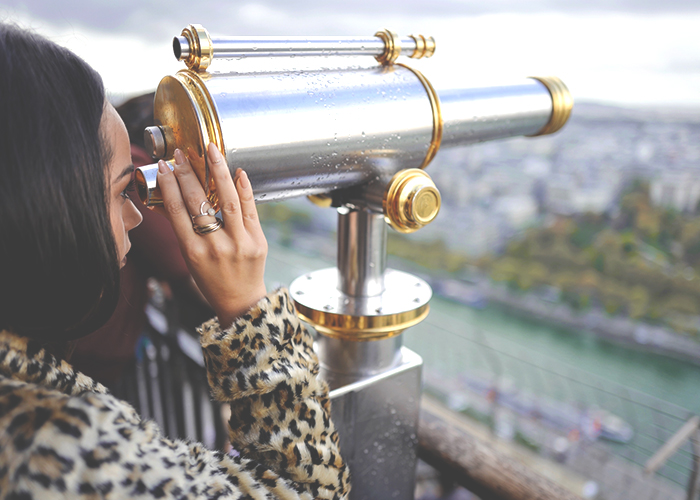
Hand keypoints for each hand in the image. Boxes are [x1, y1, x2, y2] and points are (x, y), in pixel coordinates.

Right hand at [155, 143, 266, 327]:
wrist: (241, 302)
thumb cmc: (211, 278)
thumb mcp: (189, 257)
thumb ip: (182, 229)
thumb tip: (170, 195)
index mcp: (191, 251)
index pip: (176, 210)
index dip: (168, 184)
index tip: (164, 165)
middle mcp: (214, 246)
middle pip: (198, 201)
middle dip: (188, 173)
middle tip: (183, 153)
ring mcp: (238, 243)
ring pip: (227, 201)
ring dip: (218, 172)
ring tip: (211, 151)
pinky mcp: (258, 241)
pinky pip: (250, 210)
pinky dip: (245, 189)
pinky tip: (238, 172)